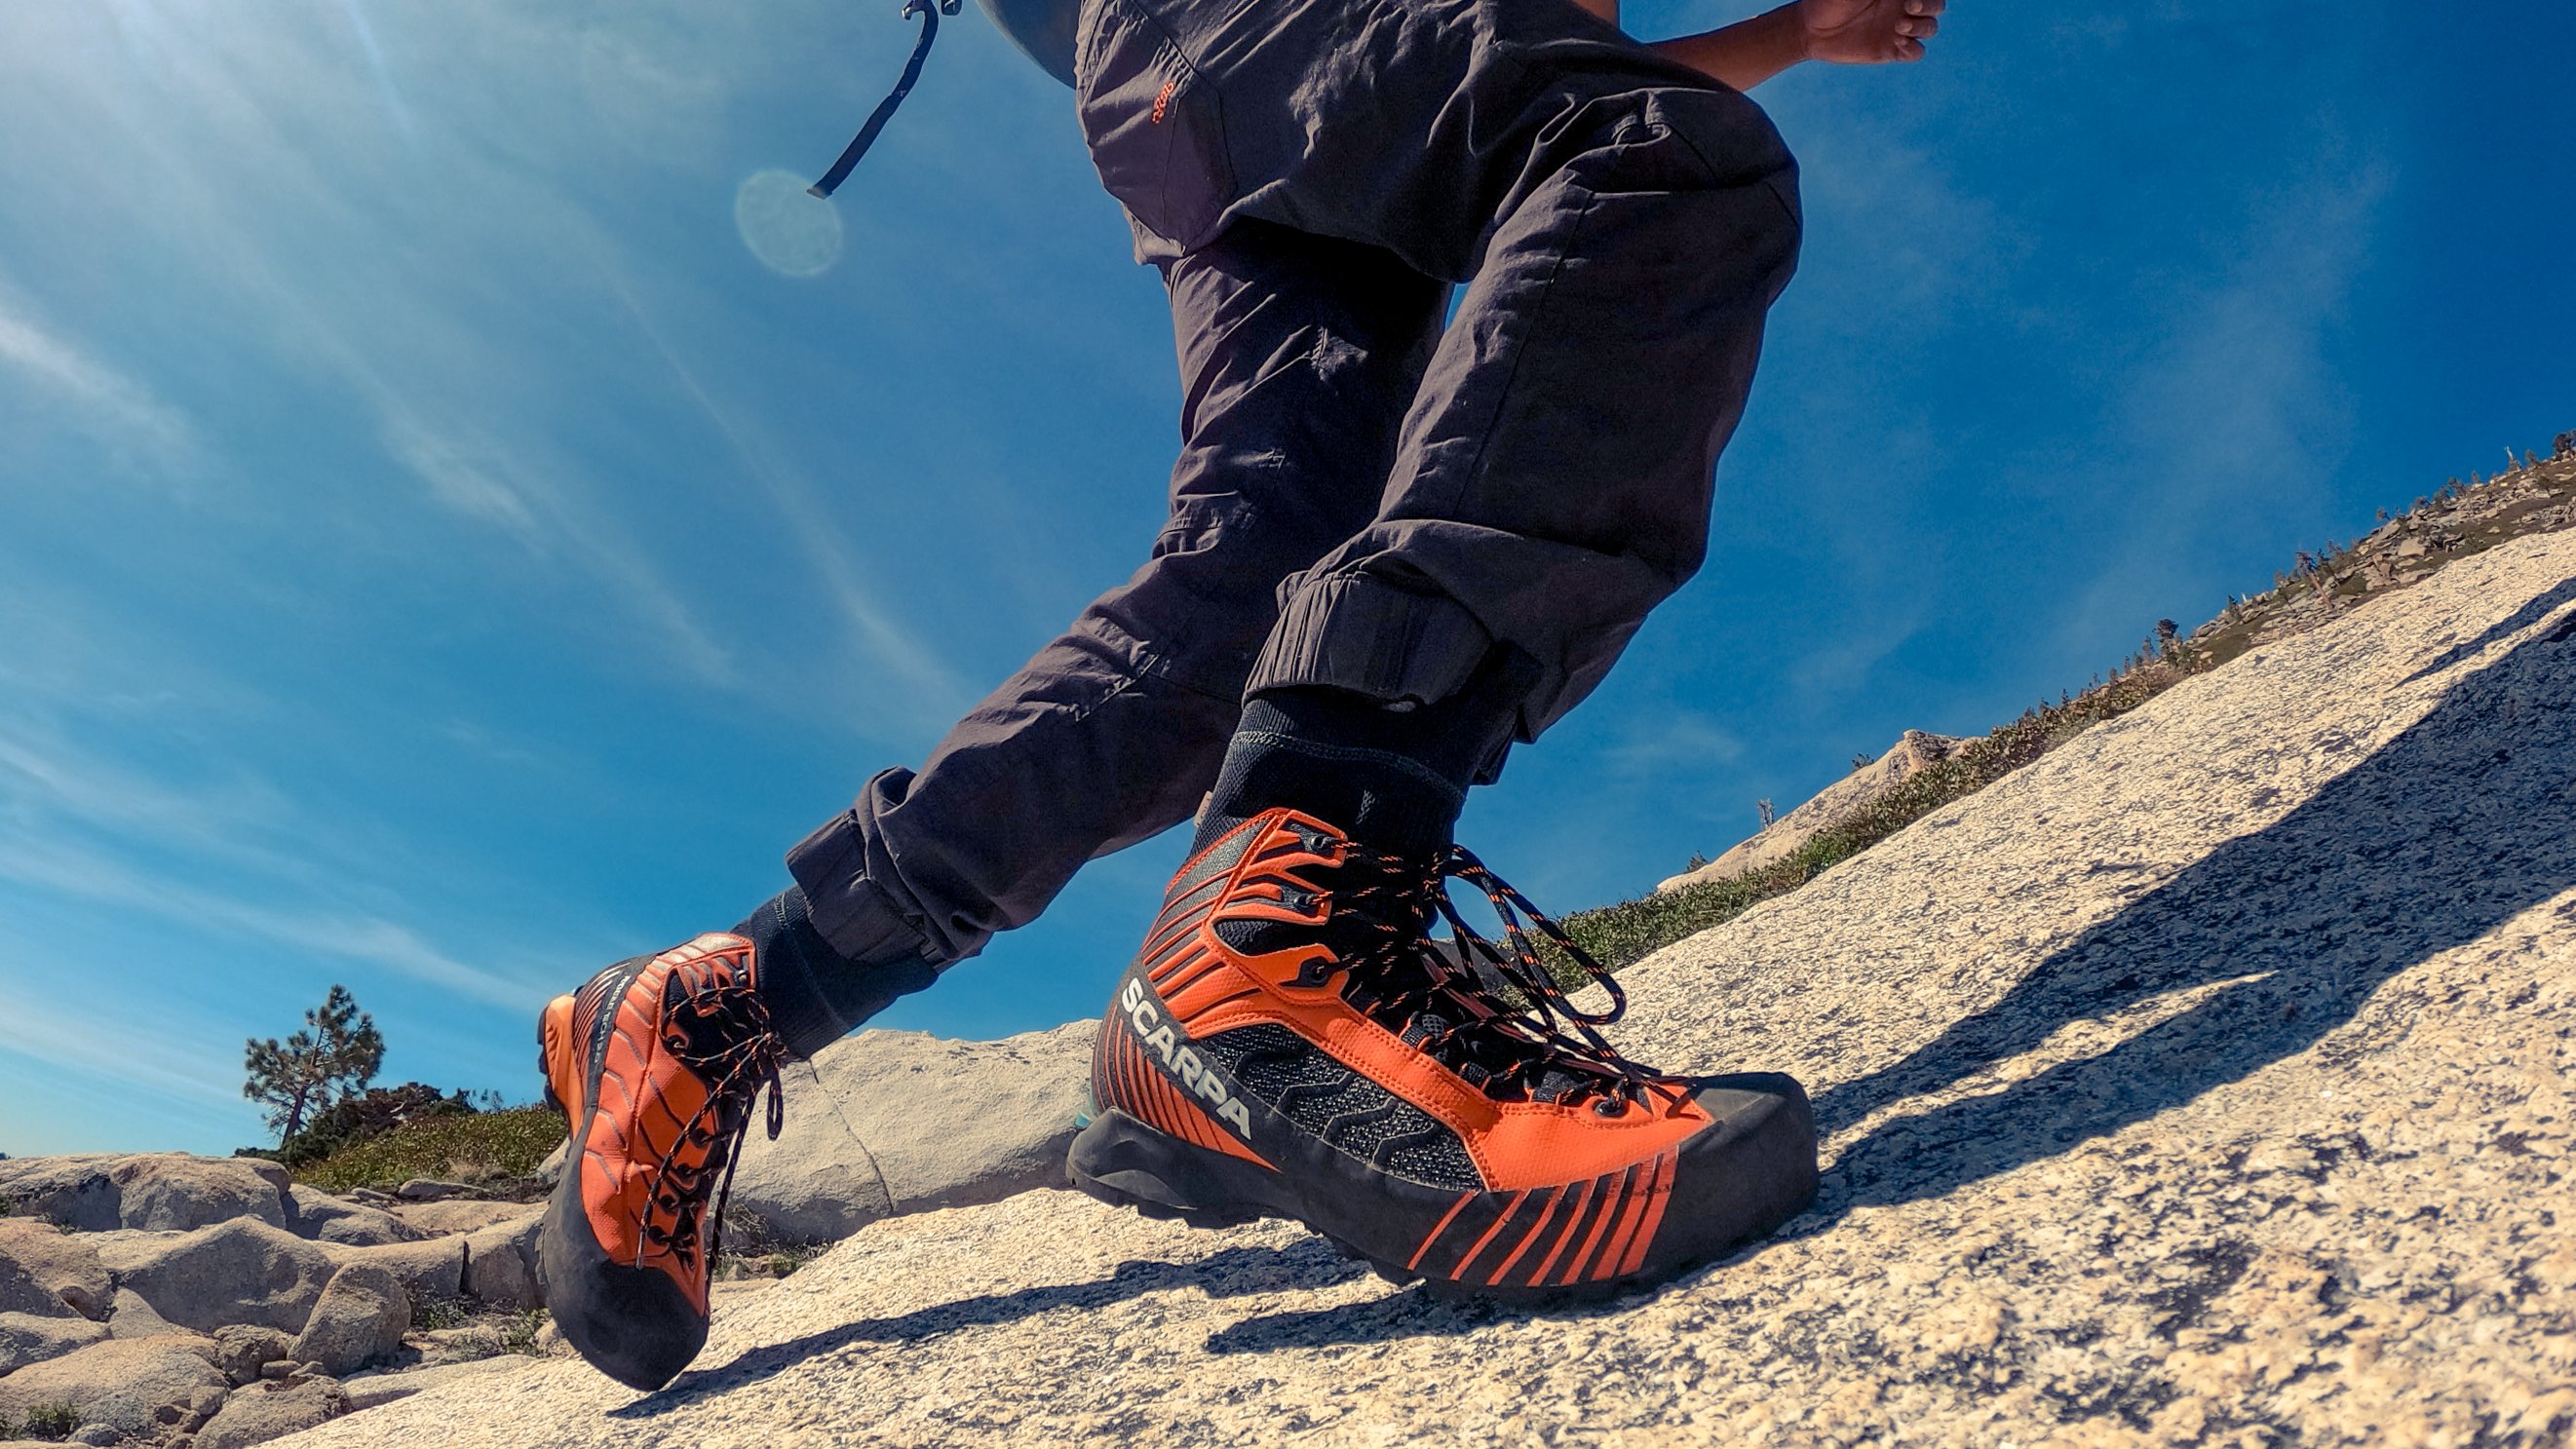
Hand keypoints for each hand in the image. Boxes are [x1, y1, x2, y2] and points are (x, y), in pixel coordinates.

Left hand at [1795, 0, 1942, 63]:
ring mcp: (1898, 30)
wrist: (1810, 30)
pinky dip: (1915, 49)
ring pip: (1930, 28)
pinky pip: (1916, 53)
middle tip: (1909, 5)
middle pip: (1937, 6)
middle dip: (1931, 5)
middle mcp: (1902, 8)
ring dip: (1922, 27)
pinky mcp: (1891, 51)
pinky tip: (1899, 43)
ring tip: (1898, 27)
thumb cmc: (1830, 0)